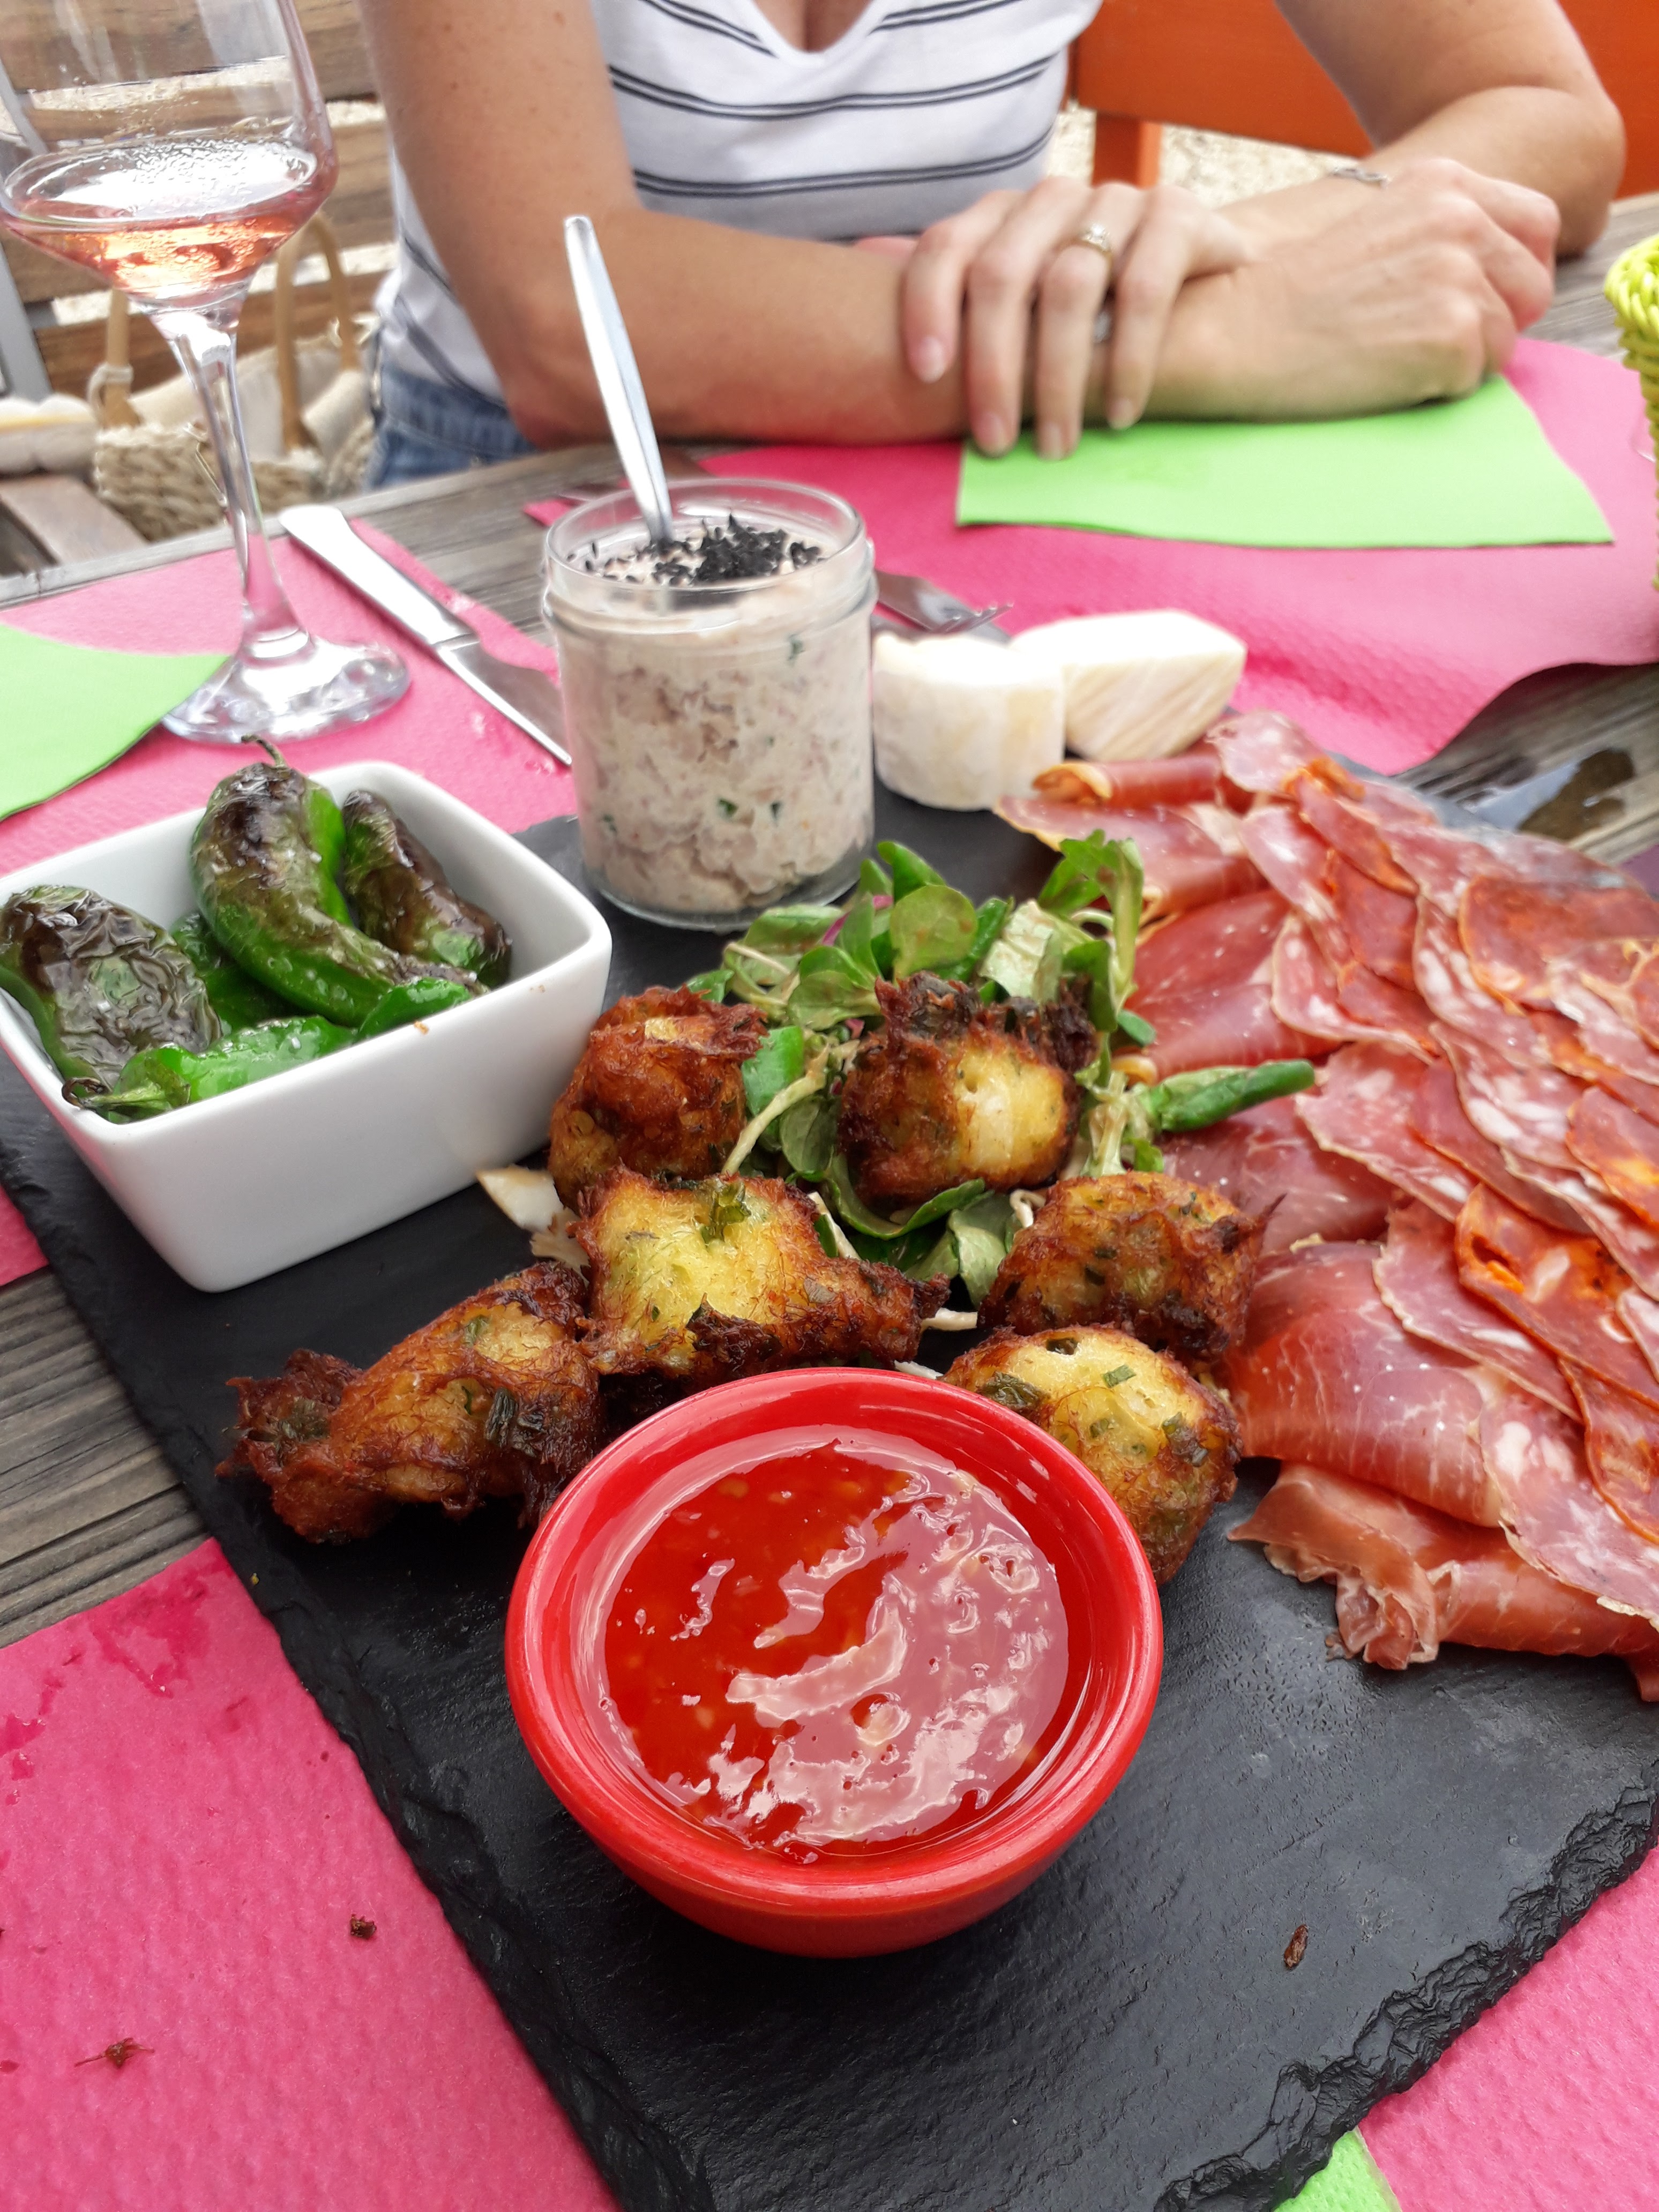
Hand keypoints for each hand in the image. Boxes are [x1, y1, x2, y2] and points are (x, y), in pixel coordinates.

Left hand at [889, 177, 1250, 456]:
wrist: (1208, 277)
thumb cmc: (1097, 302)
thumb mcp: (1026, 296)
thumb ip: (956, 282)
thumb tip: (862, 258)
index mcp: (1006, 215)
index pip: (947, 246)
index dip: (927, 306)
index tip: (923, 376)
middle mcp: (1056, 197)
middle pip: (1004, 274)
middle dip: (994, 369)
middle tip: (995, 444)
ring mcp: (1118, 201)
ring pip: (1071, 287)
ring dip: (1059, 381)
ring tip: (1056, 447)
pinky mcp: (1179, 218)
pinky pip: (1144, 290)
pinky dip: (1126, 362)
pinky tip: (1119, 415)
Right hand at [1152, 164, 1557, 419]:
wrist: (1230, 330)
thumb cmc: (1289, 298)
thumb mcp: (1375, 231)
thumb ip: (1439, 235)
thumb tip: (1497, 280)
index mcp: (1443, 184)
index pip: (1537, 223)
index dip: (1518, 272)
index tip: (1485, 301)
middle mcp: (1461, 219)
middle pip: (1532, 288)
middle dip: (1494, 324)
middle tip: (1424, 344)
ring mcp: (1459, 276)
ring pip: (1505, 341)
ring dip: (1457, 363)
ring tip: (1387, 356)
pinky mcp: (1450, 334)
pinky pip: (1474, 380)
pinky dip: (1433, 390)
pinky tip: (1380, 375)